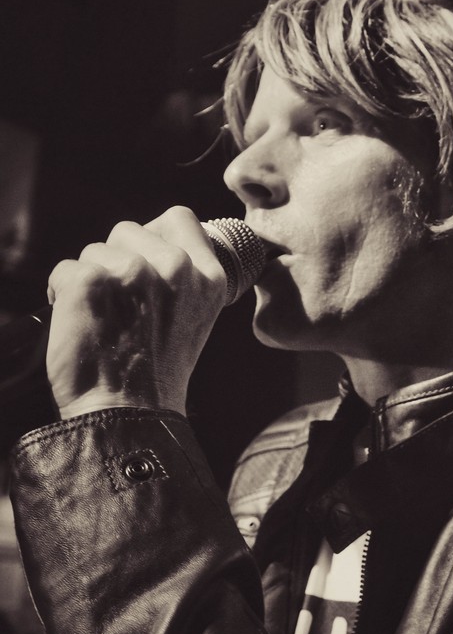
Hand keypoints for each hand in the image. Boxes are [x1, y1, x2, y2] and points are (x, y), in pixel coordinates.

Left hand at [46, 206, 228, 418]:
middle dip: (117, 259)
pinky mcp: (90, 282)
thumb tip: (152, 246)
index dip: (153, 235)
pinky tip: (80, 324)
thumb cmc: (157, 374)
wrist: (129, 415)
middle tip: (122, 306)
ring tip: (103, 319)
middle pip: (129, 229)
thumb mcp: (196, 318)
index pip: (179, 218)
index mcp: (208, 277)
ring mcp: (132, 272)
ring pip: (95, 249)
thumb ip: (184, 278)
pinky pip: (65, 269)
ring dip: (91, 279)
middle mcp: (175, 268)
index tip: (144, 262)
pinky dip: (62, 295)